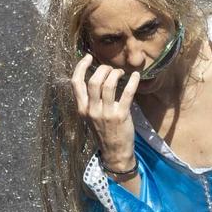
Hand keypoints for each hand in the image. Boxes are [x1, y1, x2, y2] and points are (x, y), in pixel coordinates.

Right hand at [71, 54, 139, 175]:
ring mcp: (106, 114)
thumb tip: (95, 78)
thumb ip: (89, 100)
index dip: (81, 66)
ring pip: (108, 84)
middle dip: (103, 69)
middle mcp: (92, 110)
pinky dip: (132, 81)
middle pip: (94, 80)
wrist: (114, 153)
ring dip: (116, 74)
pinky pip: (127, 93)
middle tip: (110, 69)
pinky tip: (135, 76)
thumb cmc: (103, 132)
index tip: (88, 57)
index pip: (76, 83)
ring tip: (120, 73)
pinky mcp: (121, 116)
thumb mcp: (90, 117)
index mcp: (82, 109)